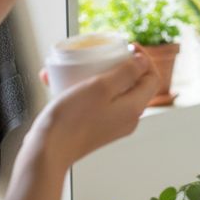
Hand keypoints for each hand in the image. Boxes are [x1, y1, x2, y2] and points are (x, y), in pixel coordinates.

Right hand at [30, 51, 158, 167]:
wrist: (47, 152)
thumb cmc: (72, 119)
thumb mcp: (101, 87)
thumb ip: (127, 73)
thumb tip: (144, 62)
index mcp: (134, 109)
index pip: (152, 78)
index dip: (144, 60)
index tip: (127, 47)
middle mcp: (127, 119)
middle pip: (133, 84)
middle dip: (117, 65)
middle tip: (101, 55)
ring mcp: (111, 125)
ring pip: (111, 92)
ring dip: (94, 75)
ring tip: (73, 67)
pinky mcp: (94, 128)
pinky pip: (95, 102)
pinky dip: (82, 89)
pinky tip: (59, 82)